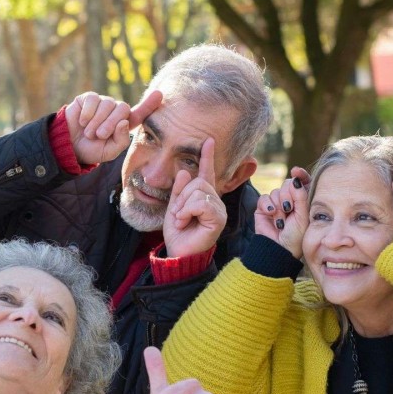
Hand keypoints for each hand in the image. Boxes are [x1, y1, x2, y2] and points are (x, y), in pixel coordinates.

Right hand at [64, 90, 162, 164]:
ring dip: (97, 121)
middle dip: (110, 123)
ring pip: (107, 104)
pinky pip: (93, 100)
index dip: (149, 104)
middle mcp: (116, 111)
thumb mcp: (109, 151)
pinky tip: (82, 122)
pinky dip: (87, 113)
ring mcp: (103, 103)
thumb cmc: (92, 149)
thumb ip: (121, 140)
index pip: (140, 113)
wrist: (69, 146)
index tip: (159, 94)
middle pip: (122, 108)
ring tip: (89, 132)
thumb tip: (124, 121)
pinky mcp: (89, 98)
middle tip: (99, 136)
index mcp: (124, 124)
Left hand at [163, 138, 226, 257]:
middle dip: (182, 196)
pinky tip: (185, 222)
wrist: (178, 252)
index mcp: (203, 197)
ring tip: (181, 220)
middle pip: (198, 181)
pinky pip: (201, 203)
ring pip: (199, 191)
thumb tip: (183, 171)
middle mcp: (214, 201)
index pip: (206, 173)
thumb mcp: (174, 207)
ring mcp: (218, 209)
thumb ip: (179, 190)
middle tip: (178, 214)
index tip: (208, 140)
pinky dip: (188, 211)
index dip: (207, 157)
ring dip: (183, 206)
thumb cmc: (178, 233)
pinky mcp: (218, 218)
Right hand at [254, 167, 310, 257]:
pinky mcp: (263, 208)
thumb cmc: (296, 236)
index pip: (302, 182)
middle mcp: (290, 201)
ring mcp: (276, 204)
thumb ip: (301, 196)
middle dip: (288, 195)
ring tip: (281, 220)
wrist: (279, 249)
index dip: (300, 175)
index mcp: (303, 201)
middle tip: (289, 208)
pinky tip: (272, 214)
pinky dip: (268, 205)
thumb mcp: (303, 215)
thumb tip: (295, 178)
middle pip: (287, 184)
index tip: (296, 171)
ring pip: (276, 191)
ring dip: (278, 205)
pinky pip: (264, 198)